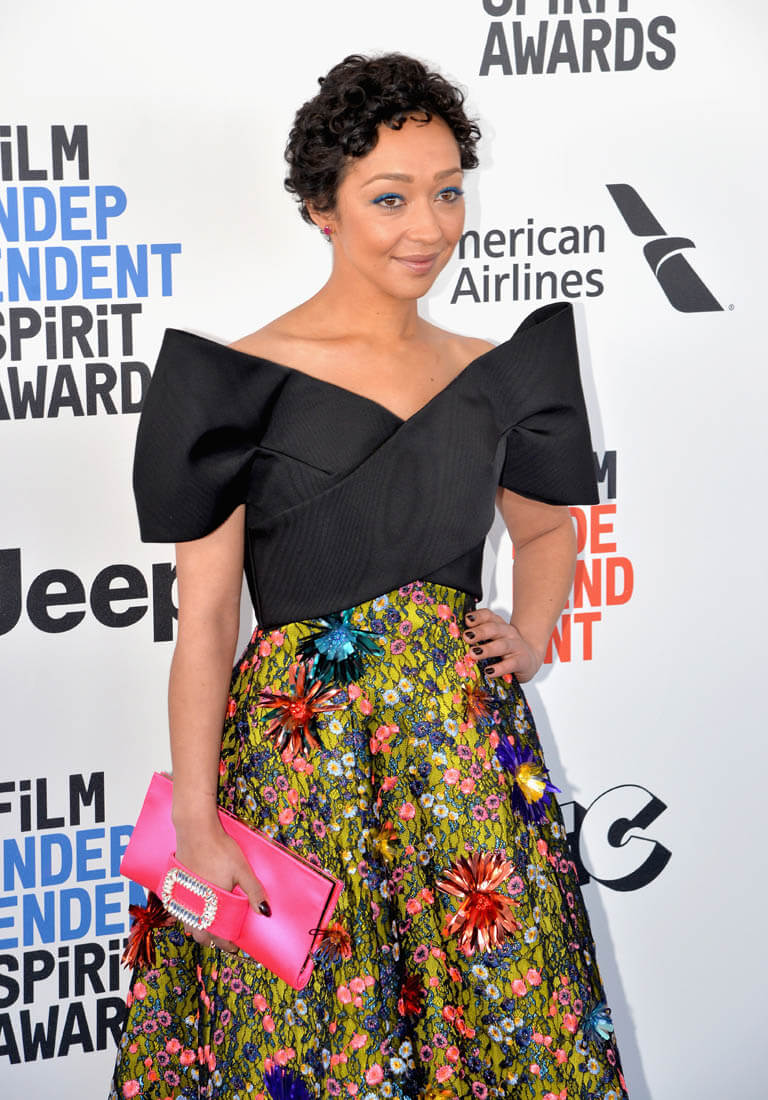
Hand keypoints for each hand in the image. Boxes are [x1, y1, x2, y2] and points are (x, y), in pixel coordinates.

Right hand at [174, 820, 270, 953]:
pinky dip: (188, 918)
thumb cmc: (220, 849)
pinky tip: (195, 913)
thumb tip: (266, 912)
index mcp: (210, 905)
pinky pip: (180, 912)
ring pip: (188, 925)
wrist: (196, 831)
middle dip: (213, 940)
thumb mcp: (242, 870)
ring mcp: (182, 898)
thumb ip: (254, 891)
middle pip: (201, 934)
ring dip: (199, 930)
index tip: (236, 947)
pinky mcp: (176, 888)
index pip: (219, 935)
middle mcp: (193, 906)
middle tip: (225, 940)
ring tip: (211, 929)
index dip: (228, 943)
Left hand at [463, 607, 542, 683]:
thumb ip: (478, 638)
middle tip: (467, 637)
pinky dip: (499, 668)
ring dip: (487, 649)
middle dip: (479, 632)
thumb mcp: (493, 639)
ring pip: (501, 645)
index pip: (488, 616)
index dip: (478, 616)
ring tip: (474, 653)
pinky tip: (489, 671)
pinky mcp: (522, 661)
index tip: (467, 620)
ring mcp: (516, 646)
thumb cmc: (506, 649)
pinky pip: (510, 664)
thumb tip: (455, 640)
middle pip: (493, 628)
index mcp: (498, 625)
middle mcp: (507, 632)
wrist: (530, 658)